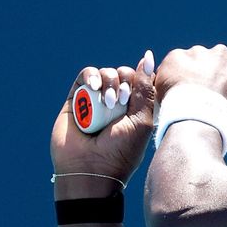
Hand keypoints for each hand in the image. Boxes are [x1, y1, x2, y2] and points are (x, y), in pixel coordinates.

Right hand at [50, 51, 156, 190]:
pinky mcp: (76, 99)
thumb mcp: (141, 120)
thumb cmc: (121, 151)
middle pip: (124, 74)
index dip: (140, 82)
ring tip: (106, 102)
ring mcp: (96, 101)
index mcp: (137, 109)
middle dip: (124, 83)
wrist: (90, 169)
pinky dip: (92, 76)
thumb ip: (145, 88)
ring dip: (109, 81)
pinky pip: (86, 76)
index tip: (136, 99)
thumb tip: (149, 57)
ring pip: (106, 73)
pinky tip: (94, 87)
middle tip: (119, 102)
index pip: (142, 81)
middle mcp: (117, 104)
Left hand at [154, 44, 226, 141]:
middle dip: (208, 75)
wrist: (196, 121)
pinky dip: (172, 76)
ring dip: (189, 75)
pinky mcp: (175, 57)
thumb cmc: (225, 121)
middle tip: (202, 96)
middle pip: (213, 62)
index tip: (222, 97)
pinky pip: (173, 65)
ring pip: (192, 62)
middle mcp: (219, 53)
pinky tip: (172, 92)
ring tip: (185, 96)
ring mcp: (196, 53)